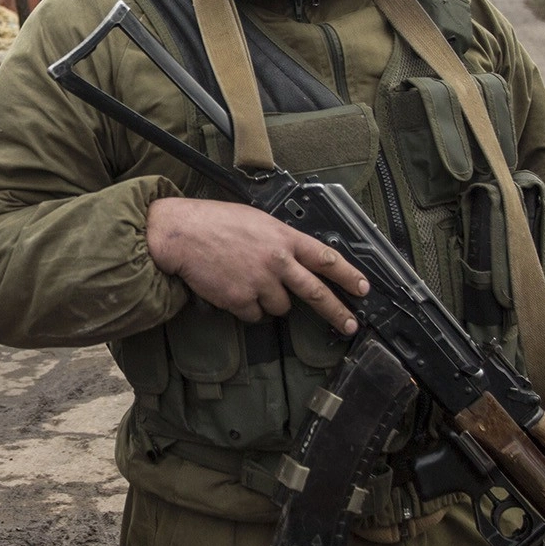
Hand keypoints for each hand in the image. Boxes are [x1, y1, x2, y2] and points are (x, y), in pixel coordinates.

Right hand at [145, 197, 366, 332]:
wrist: (181, 233)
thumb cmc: (214, 222)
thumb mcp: (256, 220)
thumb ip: (279, 239)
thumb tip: (293, 256)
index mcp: (284, 237)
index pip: (326, 258)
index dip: (349, 275)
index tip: (363, 288)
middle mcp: (278, 261)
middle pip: (316, 293)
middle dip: (337, 311)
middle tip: (350, 325)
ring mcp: (261, 283)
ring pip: (280, 307)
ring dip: (269, 301)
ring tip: (246, 280)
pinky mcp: (242, 300)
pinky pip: (254, 315)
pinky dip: (245, 308)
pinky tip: (231, 289)